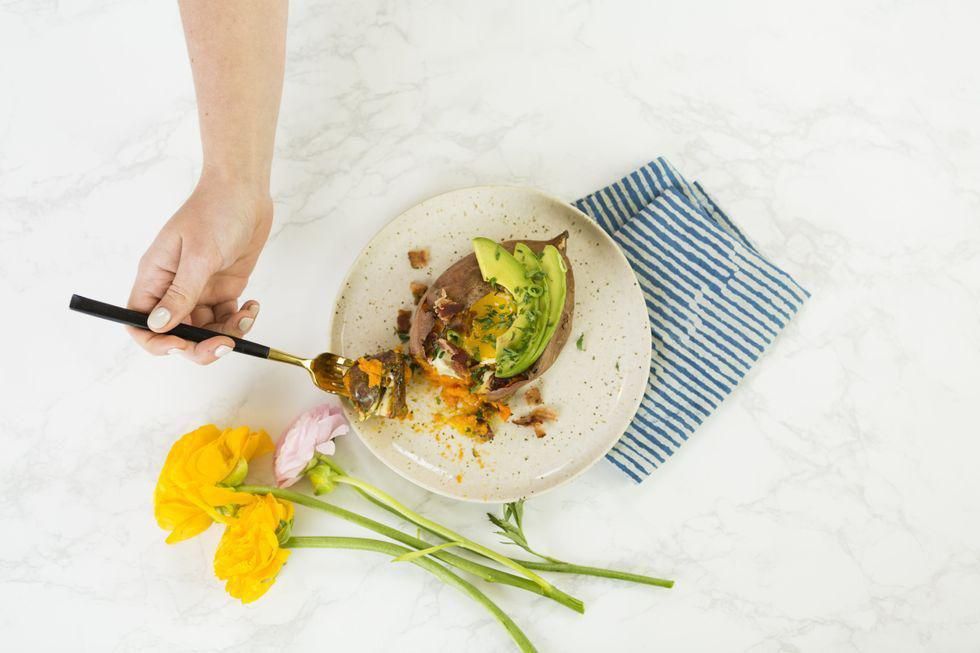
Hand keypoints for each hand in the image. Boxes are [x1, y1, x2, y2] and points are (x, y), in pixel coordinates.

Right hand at [128, 174, 272, 363]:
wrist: (245, 190)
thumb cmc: (216, 212)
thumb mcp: (199, 254)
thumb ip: (181, 293)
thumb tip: (157, 325)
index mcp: (155, 277)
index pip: (139, 321)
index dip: (155, 341)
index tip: (180, 347)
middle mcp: (173, 288)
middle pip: (175, 333)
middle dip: (199, 346)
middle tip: (225, 345)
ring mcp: (199, 289)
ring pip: (205, 330)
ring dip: (226, 333)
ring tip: (246, 315)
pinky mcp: (222, 288)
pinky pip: (225, 318)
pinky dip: (240, 320)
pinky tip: (252, 306)